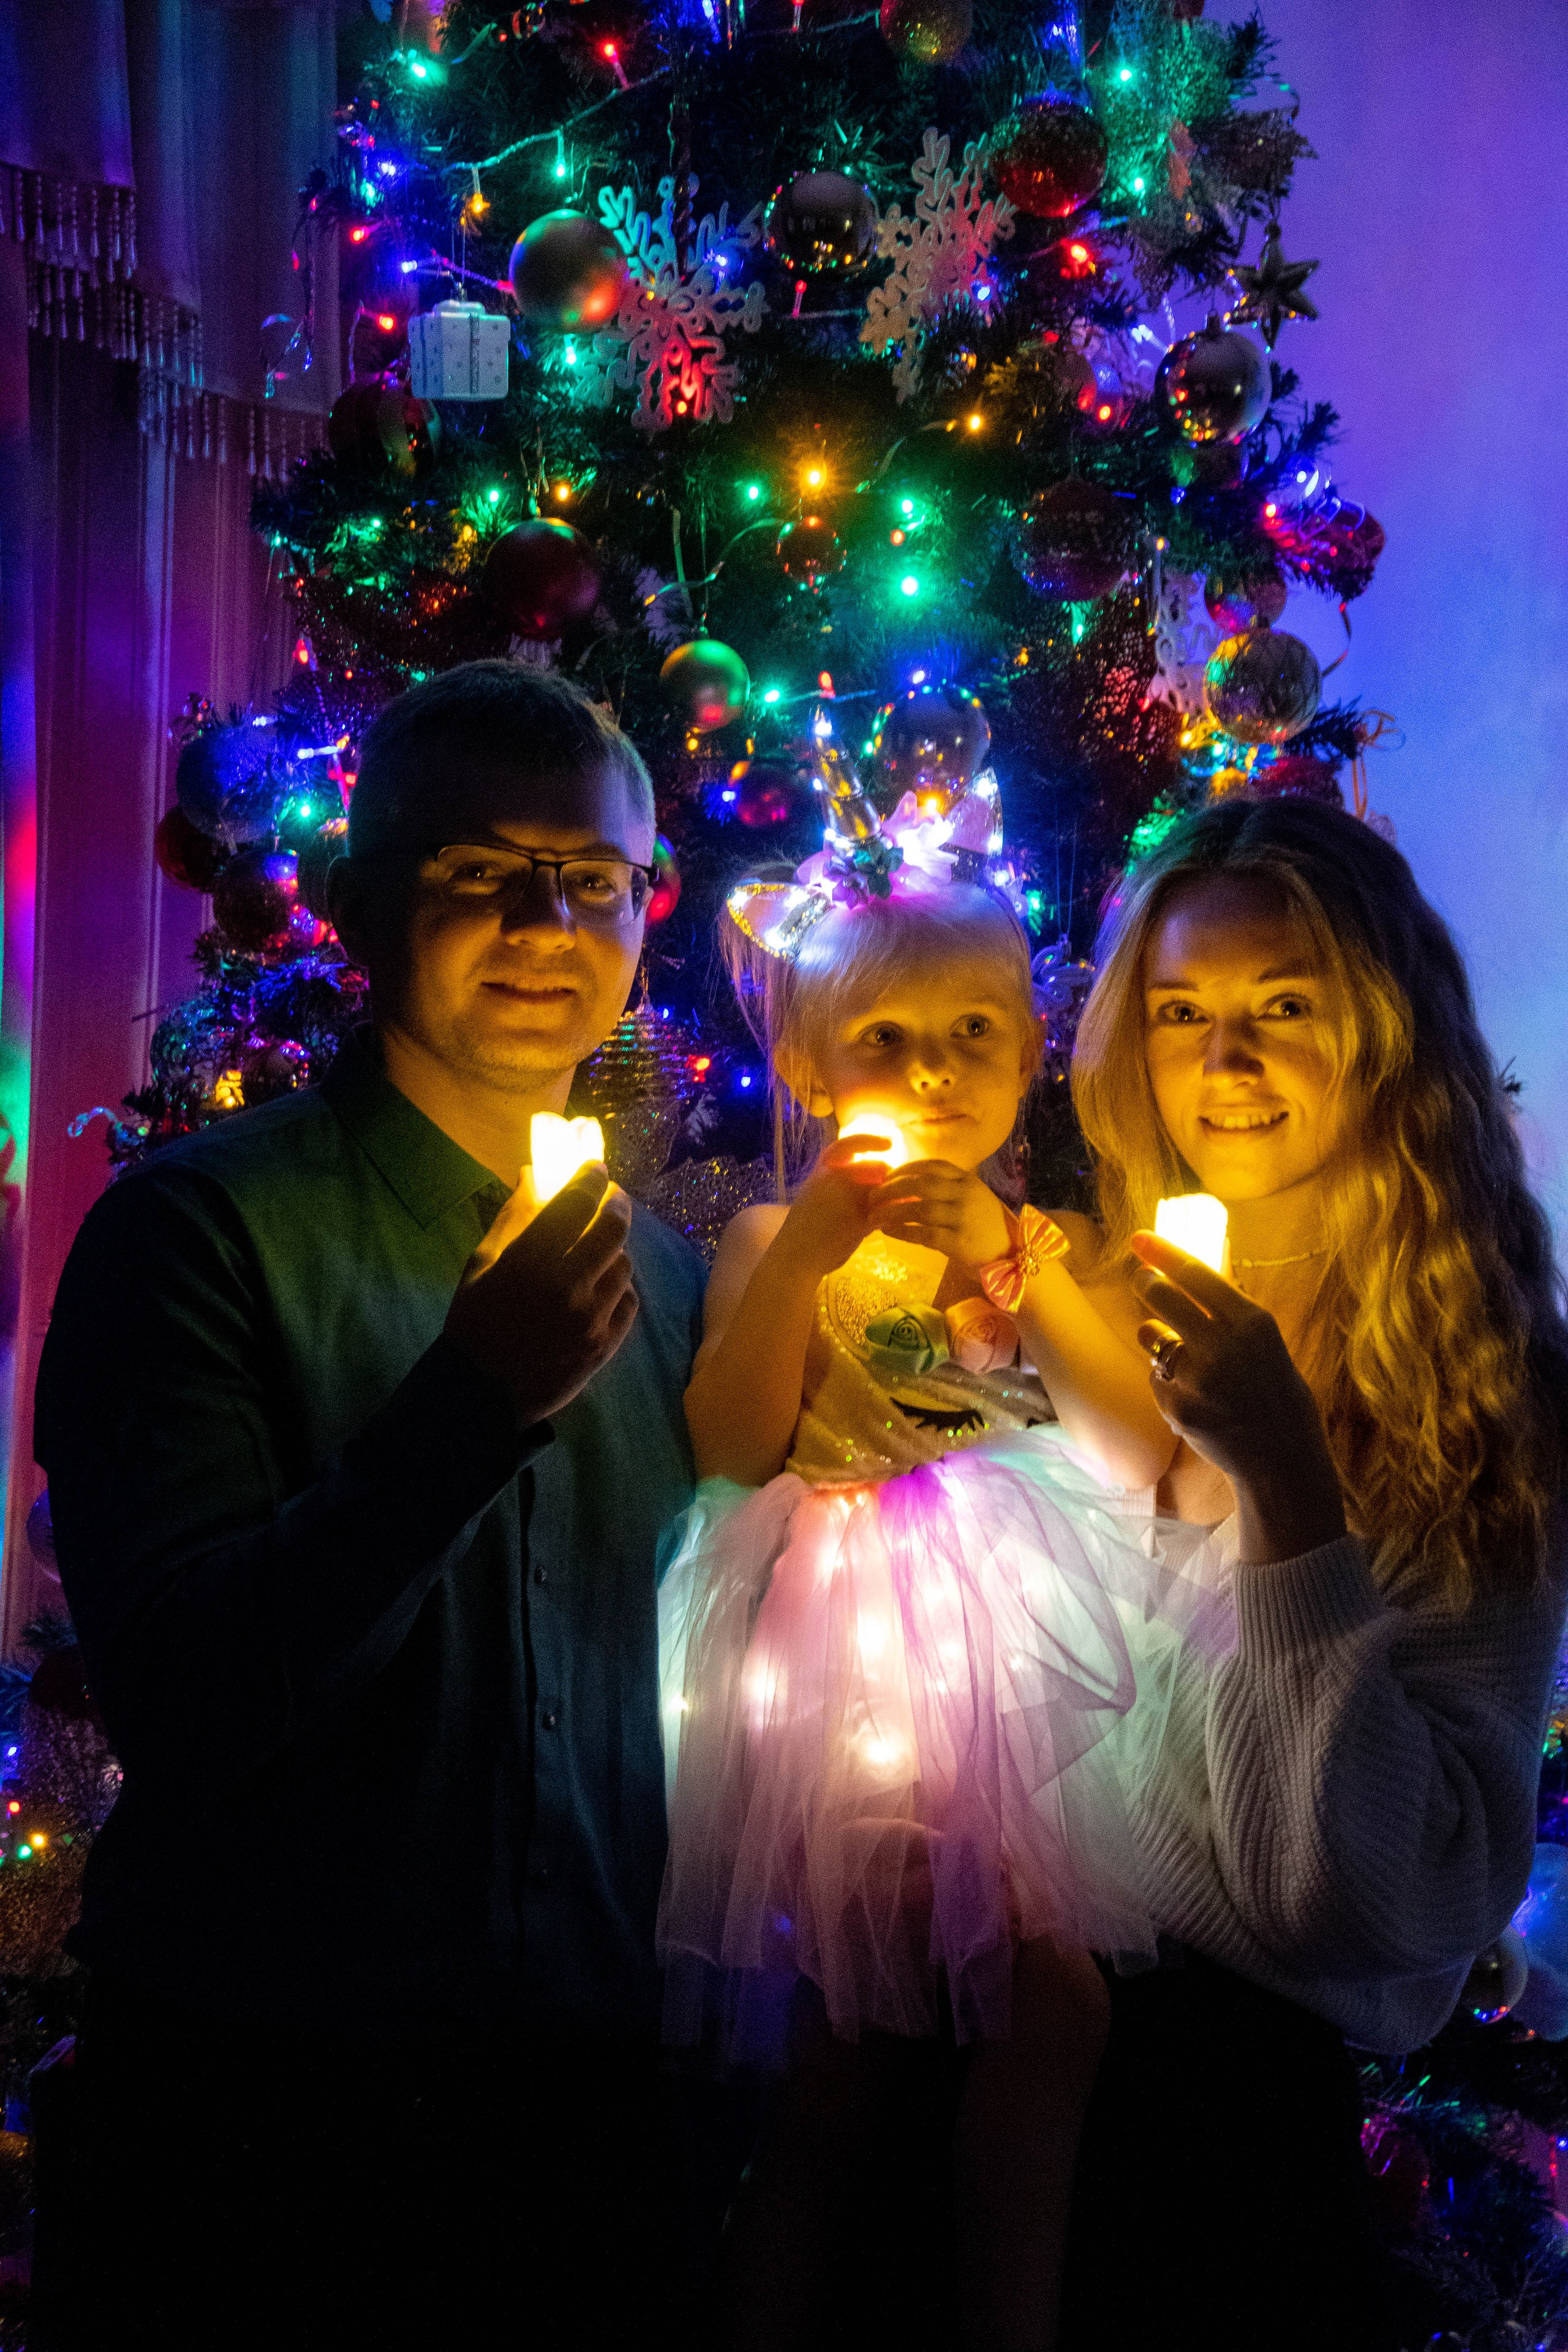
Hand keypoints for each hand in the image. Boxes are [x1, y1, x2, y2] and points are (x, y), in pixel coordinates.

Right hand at [445, 1165, 637, 1426]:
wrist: (481, 1391)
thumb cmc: (475, 1322)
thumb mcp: (481, 1265)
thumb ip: (512, 1218)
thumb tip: (533, 1175)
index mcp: (530, 1260)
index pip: (576, 1203)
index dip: (591, 1178)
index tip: (596, 1169)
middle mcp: (567, 1285)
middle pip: (613, 1227)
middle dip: (616, 1204)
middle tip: (612, 1199)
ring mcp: (591, 1317)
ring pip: (624, 1265)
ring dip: (614, 1252)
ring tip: (598, 1253)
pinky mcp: (605, 1344)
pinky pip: (629, 1301)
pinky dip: (619, 1289)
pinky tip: (602, 1289)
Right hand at [780, 1136, 892, 1275]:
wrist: (796, 1256)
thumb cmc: (802, 1229)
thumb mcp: (813, 1195)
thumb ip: (836, 1183)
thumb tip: (861, 1175)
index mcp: (821, 1173)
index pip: (847, 1146)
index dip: (869, 1141)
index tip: (889, 1144)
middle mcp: (834, 1181)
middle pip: (875, 1167)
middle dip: (888, 1176)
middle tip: (895, 1187)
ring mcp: (847, 1201)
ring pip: (882, 1189)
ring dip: (894, 1196)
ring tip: (898, 1203)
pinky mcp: (859, 1223)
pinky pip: (884, 1213)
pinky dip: (893, 1215)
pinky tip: (895, 1221)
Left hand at [865, 1160, 1012, 1270]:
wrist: (1012, 1256)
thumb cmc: (987, 1227)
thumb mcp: (973, 1198)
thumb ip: (948, 1189)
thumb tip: (908, 1184)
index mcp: (968, 1181)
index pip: (932, 1166)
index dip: (905, 1169)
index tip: (887, 1176)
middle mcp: (966, 1195)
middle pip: (921, 1184)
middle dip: (892, 1188)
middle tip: (873, 1196)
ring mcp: (964, 1218)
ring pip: (919, 1209)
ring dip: (891, 1211)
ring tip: (874, 1216)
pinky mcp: (960, 1243)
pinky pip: (924, 1234)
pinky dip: (902, 1231)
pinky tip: (888, 1232)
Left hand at [1129, 1232, 1345, 1562]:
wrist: (1281, 1459)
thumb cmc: (1277, 1396)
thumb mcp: (1266, 1345)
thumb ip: (1231, 1317)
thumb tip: (1190, 1282)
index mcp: (1253, 1322)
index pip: (1196, 1274)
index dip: (1162, 1252)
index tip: (1137, 1238)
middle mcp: (1223, 1344)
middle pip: (1163, 1296)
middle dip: (1146, 1283)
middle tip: (1141, 1277)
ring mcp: (1197, 1376)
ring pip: (1153, 1338)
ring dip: (1154, 1336)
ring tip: (1169, 1343)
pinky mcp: (1178, 1406)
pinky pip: (1158, 1379)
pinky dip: (1168, 1383)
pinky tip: (1193, 1398)